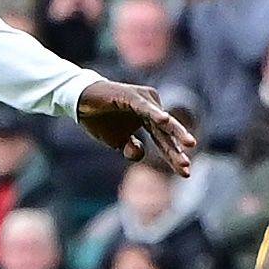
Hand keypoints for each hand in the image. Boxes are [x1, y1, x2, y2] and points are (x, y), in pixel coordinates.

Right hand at [76, 79, 196, 173]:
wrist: (79, 101)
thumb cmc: (100, 119)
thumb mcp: (116, 141)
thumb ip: (131, 149)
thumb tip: (140, 155)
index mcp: (149, 121)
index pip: (164, 142)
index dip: (174, 157)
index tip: (186, 173)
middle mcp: (151, 109)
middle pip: (166, 133)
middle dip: (177, 150)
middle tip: (187, 166)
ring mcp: (143, 100)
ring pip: (161, 120)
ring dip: (175, 132)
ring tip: (189, 143)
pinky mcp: (131, 95)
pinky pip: (143, 106)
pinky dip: (153, 113)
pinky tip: (163, 120)